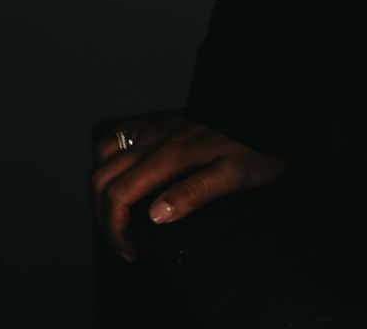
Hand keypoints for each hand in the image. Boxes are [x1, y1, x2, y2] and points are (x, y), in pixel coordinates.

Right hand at [91, 111, 288, 261]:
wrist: (266, 113)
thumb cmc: (253, 147)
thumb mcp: (232, 176)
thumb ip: (193, 194)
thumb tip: (154, 215)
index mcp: (170, 156)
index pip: (118, 195)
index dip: (115, 231)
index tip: (131, 252)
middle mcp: (155, 138)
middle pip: (102, 178)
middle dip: (102, 217)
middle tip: (123, 242)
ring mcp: (154, 126)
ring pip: (103, 154)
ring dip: (100, 187)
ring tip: (116, 213)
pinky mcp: (158, 120)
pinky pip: (118, 135)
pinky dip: (107, 159)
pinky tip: (120, 175)